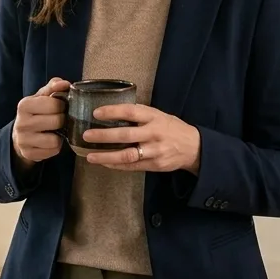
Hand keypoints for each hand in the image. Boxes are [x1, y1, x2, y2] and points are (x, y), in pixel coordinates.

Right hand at [11, 77, 70, 169]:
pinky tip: (50, 141)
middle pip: (56, 121)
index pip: (54, 104)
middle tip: (59, 120)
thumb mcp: (41, 97)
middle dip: (62, 120)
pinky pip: (53, 151)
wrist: (20, 136)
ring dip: (59, 136)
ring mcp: (23, 140)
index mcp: (24, 105)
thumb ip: (53, 87)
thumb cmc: (35, 112)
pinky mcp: (28, 154)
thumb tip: (64, 84)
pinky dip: (55, 147)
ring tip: (55, 131)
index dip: (62, 105)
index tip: (60, 107)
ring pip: (55, 140)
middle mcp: (21, 123)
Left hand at [83, 104, 200, 173]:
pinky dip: (115, 165)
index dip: (113, 111)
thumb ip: (139, 115)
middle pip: (125, 135)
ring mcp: (154, 151)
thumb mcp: (158, 115)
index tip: (96, 113)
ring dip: (106, 156)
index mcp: (154, 117)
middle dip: (103, 136)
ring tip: (90, 156)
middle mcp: (154, 133)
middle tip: (86, 136)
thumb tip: (111, 112)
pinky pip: (131, 166)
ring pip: (127, 155)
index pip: (131, 112)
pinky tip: (104, 163)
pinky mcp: (154, 165)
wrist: (193, 147)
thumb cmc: (171, 128)